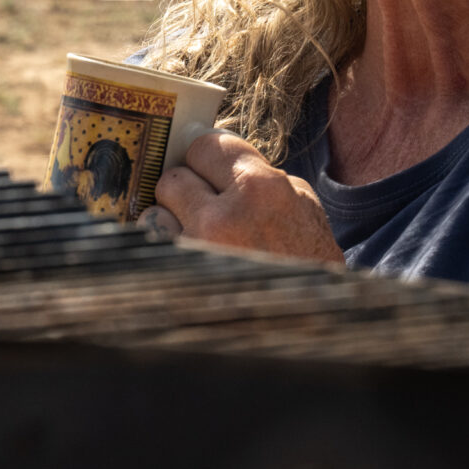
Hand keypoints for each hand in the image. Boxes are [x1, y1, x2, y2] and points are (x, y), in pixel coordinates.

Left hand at [144, 130, 343, 265]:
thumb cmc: (311, 262)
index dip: (207, 158)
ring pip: (156, 213)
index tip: (208, 168)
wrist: (312, 321)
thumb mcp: (302, 205)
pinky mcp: (180, 281)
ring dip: (173, 220)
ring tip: (200, 237)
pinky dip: (170, 250)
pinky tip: (193, 260)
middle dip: (188, 188)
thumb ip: (258, 175)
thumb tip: (217, 162)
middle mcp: (223, 217)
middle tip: (204, 204)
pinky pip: (156, 249)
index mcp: (260, 189)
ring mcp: (197, 253)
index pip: (205, 147)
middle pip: (174, 178)